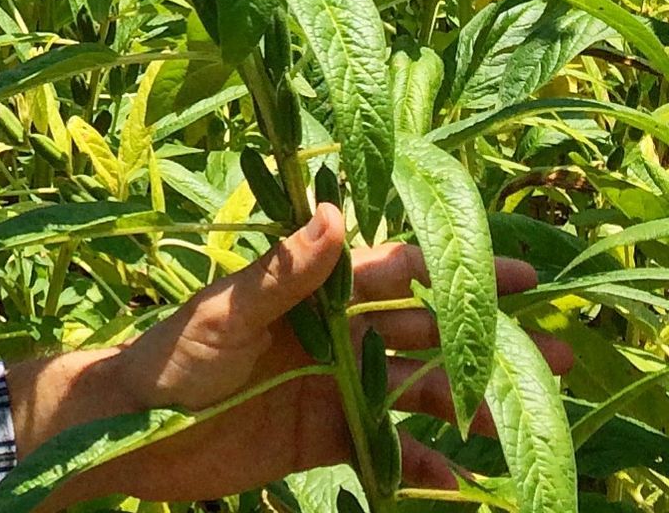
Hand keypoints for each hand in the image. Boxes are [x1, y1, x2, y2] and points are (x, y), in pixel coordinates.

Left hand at [7, 203, 574, 508]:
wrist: (132, 426)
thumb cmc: (170, 353)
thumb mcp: (226, 310)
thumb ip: (284, 270)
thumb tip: (335, 211)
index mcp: (310, 290)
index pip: (395, 271)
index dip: (453, 268)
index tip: (517, 270)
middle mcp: (331, 333)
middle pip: (422, 330)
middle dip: (484, 335)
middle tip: (558, 349)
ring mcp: (332, 385)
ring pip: (416, 390)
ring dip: (467, 400)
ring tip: (522, 415)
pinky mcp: (324, 438)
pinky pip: (388, 450)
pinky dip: (423, 464)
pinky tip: (457, 479)